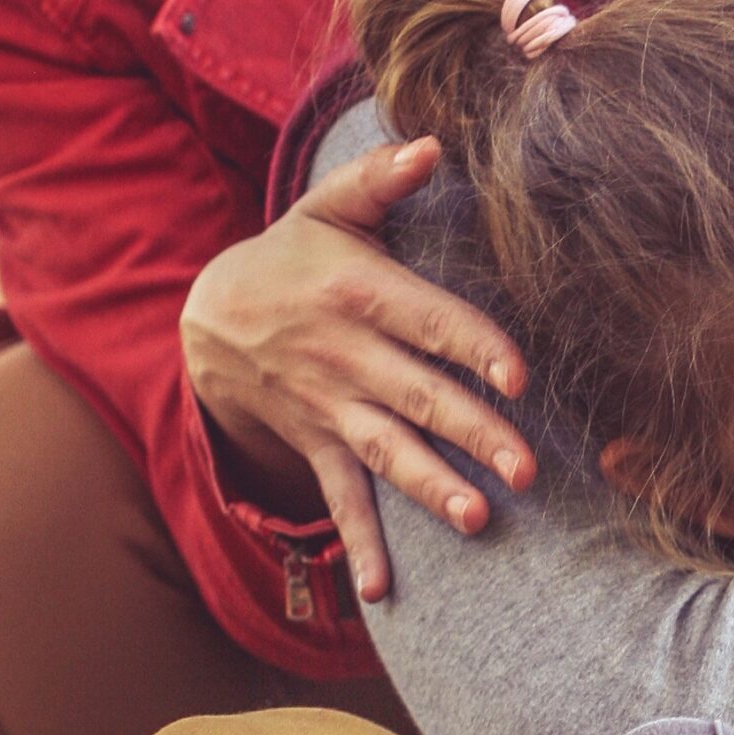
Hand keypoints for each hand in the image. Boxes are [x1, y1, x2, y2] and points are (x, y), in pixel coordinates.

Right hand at [180, 137, 534, 602]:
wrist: (207, 317)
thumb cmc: (293, 254)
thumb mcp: (327, 207)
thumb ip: (381, 178)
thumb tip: (434, 143)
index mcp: (361, 295)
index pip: (430, 322)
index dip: (475, 348)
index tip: (519, 378)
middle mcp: (347, 358)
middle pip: (420, 397)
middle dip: (473, 434)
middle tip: (526, 469)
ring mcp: (330, 408)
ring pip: (387, 452)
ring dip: (431, 488)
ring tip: (476, 519)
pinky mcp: (317, 444)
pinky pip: (339, 499)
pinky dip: (360, 545)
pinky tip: (384, 591)